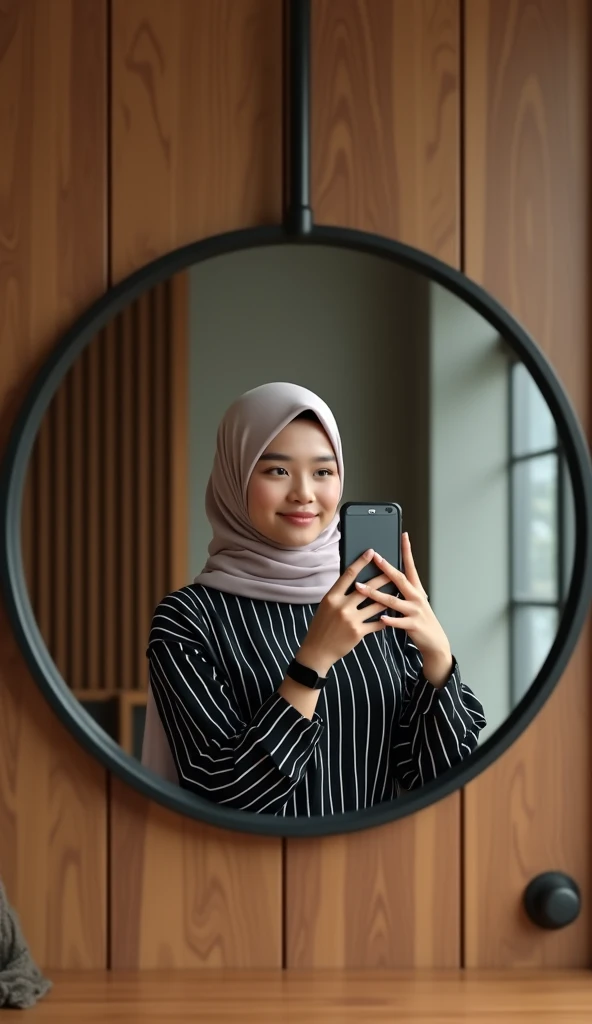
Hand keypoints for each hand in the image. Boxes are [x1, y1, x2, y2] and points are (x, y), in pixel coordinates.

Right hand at [297, 549, 391, 675]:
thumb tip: (354, 582)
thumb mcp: (326, 606)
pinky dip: (384, 619)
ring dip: (388, 599)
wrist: (317, 651)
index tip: (371, 553)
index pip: (349, 574)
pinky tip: (391, 616)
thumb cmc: (321, 626)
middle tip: (394, 570)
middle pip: (367, 587)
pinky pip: (376, 623)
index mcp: (332, 597)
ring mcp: (351, 619)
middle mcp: (342, 606)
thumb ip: (339, 595)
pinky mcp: (358, 632)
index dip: (361, 562)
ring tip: (398, 593)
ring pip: (376, 605)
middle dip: (382, 578)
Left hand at [354, 533, 452, 685]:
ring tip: (361, 587)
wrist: (435, 641)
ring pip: (393, 600)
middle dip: (387, 568)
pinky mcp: (413, 625)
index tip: (403, 535)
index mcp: (416, 589)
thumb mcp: (414, 601)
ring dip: (375, 593)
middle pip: (401, 579)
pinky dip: (389, 619)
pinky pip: (398, 621)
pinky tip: (379, 618)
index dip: (407, 550)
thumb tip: (388, 576)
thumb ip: (402, 590)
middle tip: (375, 557)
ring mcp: (415, 611)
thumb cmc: (420, 619)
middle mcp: (417, 597)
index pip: (411, 566)